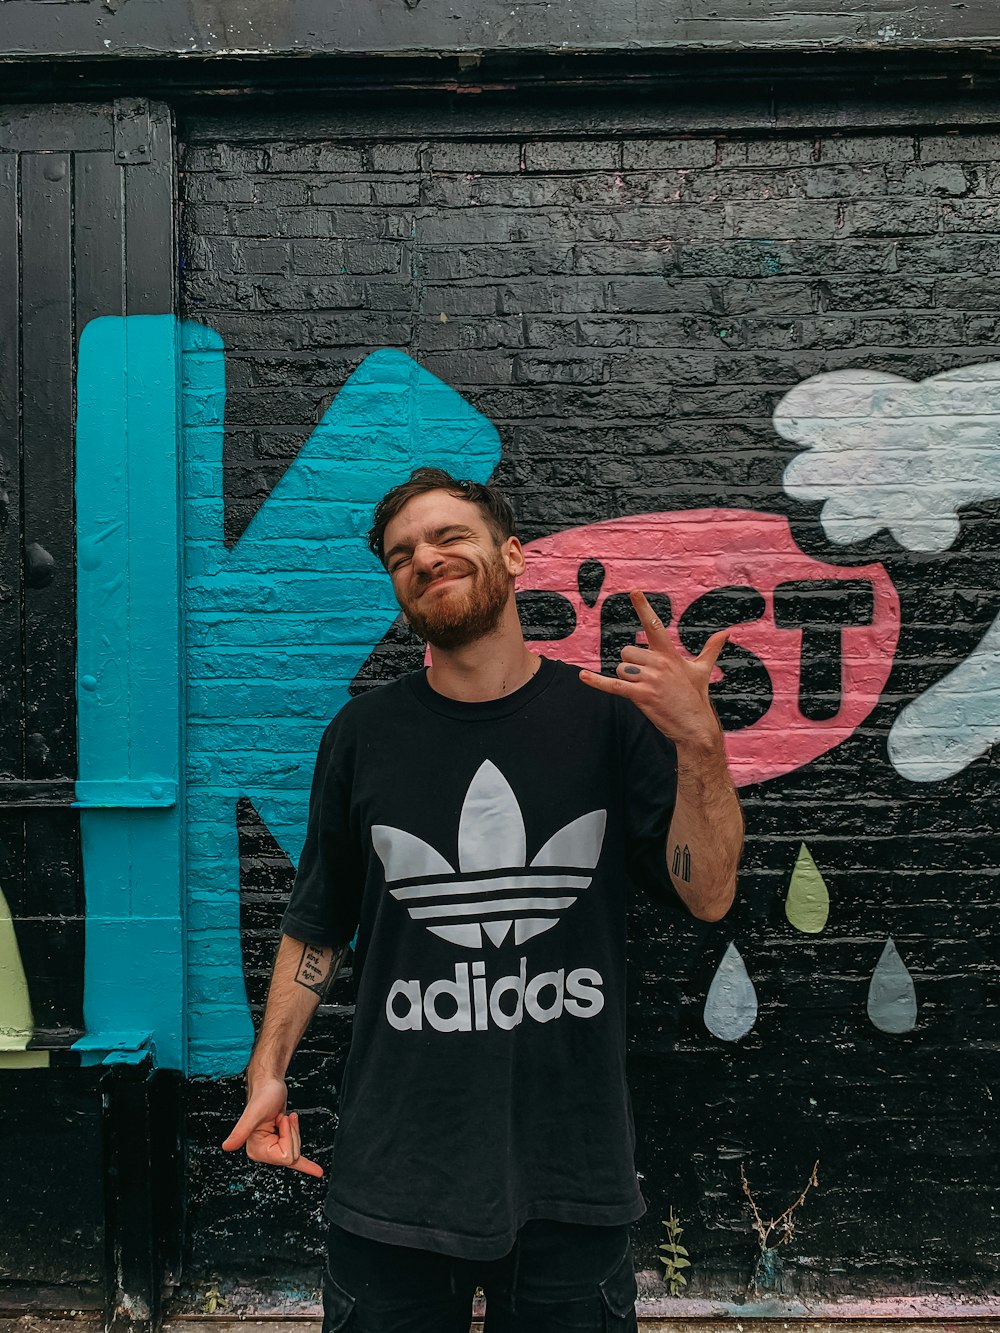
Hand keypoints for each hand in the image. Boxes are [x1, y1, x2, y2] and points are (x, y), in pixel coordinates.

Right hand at [221, 1073, 323, 1177]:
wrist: (271, 1084)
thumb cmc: (263, 1095)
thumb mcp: (253, 1113)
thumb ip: (241, 1131)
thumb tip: (227, 1146)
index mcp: (256, 1150)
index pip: (286, 1156)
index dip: (288, 1136)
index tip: (279, 1121)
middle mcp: (263, 1152)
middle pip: (292, 1155)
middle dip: (293, 1134)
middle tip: (281, 1118)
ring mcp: (272, 1148)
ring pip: (296, 1151)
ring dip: (295, 1131)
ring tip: (284, 1118)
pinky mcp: (281, 1143)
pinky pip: (295, 1159)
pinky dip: (306, 1166)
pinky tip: (317, 1171)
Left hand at [579, 590, 728, 747]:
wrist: (695, 727)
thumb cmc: (696, 697)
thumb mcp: (702, 670)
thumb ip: (711, 649)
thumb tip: (726, 632)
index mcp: (670, 654)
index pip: (655, 625)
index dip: (643, 607)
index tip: (634, 591)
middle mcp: (659, 663)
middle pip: (627, 651)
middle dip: (631, 664)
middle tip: (648, 680)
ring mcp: (649, 680)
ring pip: (621, 668)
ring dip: (627, 679)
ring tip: (646, 691)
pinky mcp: (641, 696)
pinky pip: (613, 685)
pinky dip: (597, 682)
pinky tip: (582, 676)